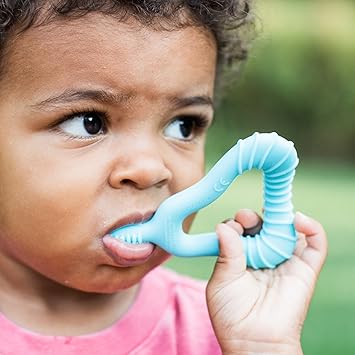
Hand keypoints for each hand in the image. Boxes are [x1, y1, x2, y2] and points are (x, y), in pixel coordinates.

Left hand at [206, 210, 326, 354]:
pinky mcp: (305, 269)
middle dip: (253, 217)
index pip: (240, 230)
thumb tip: (223, 225)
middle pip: (262, 226)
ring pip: (286, 230)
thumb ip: (226, 252)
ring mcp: (284, 261)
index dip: (236, 223)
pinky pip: (315, 244)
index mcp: (241, 257)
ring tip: (270, 214)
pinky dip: (312, 228)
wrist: (254, 342)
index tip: (232, 225)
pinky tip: (298, 220)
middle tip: (246, 218)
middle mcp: (263, 256)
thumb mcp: (222, 280)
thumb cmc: (232, 315)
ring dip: (280, 217)